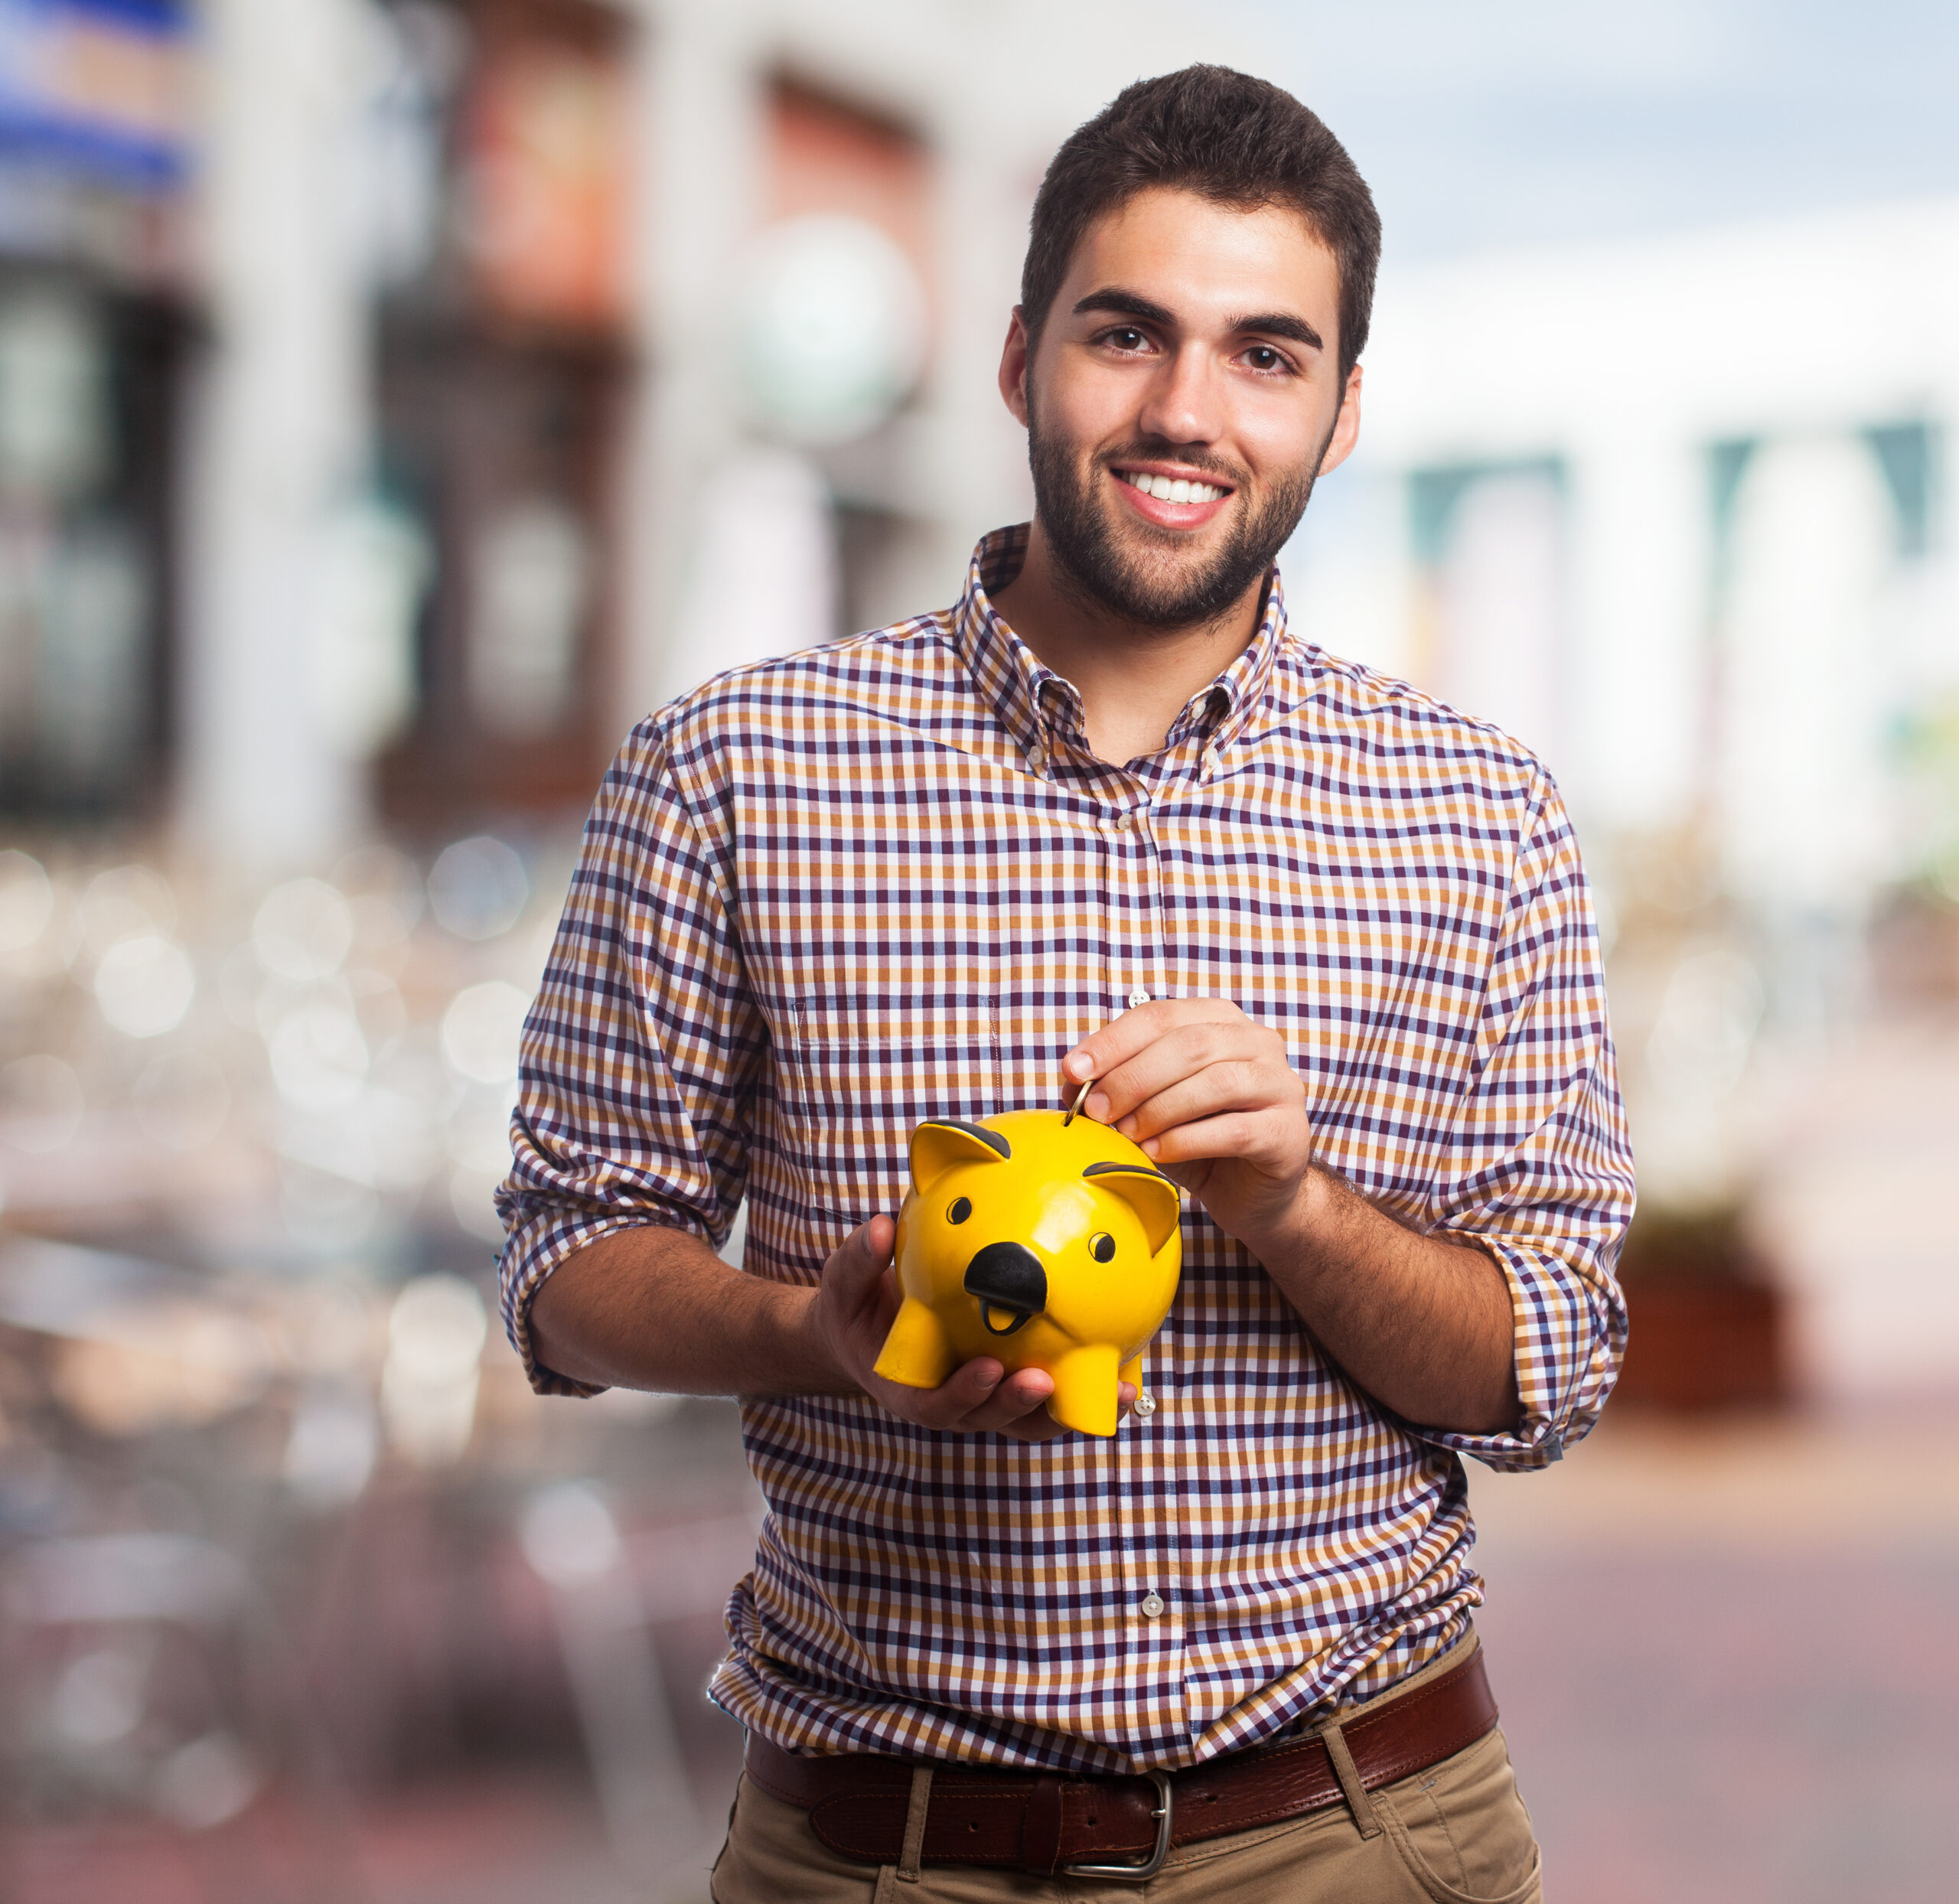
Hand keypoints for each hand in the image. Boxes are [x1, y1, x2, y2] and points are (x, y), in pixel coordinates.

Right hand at [803, 1216, 1133, 1439]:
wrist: (869, 1332)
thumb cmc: (856, 1308)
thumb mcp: (845, 1283)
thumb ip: (861, 1260)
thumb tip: (878, 1227)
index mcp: (911, 1389)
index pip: (937, 1404)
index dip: (964, 1393)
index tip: (988, 1368)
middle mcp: (955, 1402)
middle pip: (995, 1419)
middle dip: (1025, 1407)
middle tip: (1050, 1382)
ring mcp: (989, 1400)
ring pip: (1036, 1418)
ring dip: (1077, 1408)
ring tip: (1120, 1387)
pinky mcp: (1015, 1386)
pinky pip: (1056, 1393)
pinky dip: (1089, 1386)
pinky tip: (1130, 1363)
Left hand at [1063, 999, 1316, 1255]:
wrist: (1252, 1195)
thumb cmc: (1198, 1143)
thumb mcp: (1147, 1109)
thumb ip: (1114, 1087)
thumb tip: (1072, 1080)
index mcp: (1219, 1021)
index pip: (1160, 1016)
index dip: (1112, 1041)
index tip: (1073, 1070)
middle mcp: (1257, 1042)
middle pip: (1188, 1044)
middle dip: (1132, 1077)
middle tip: (1097, 1110)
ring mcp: (1281, 1084)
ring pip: (1215, 1082)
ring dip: (1159, 1109)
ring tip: (1125, 1135)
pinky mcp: (1289, 1130)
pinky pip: (1235, 1129)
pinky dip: (1186, 1140)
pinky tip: (1156, 1152)